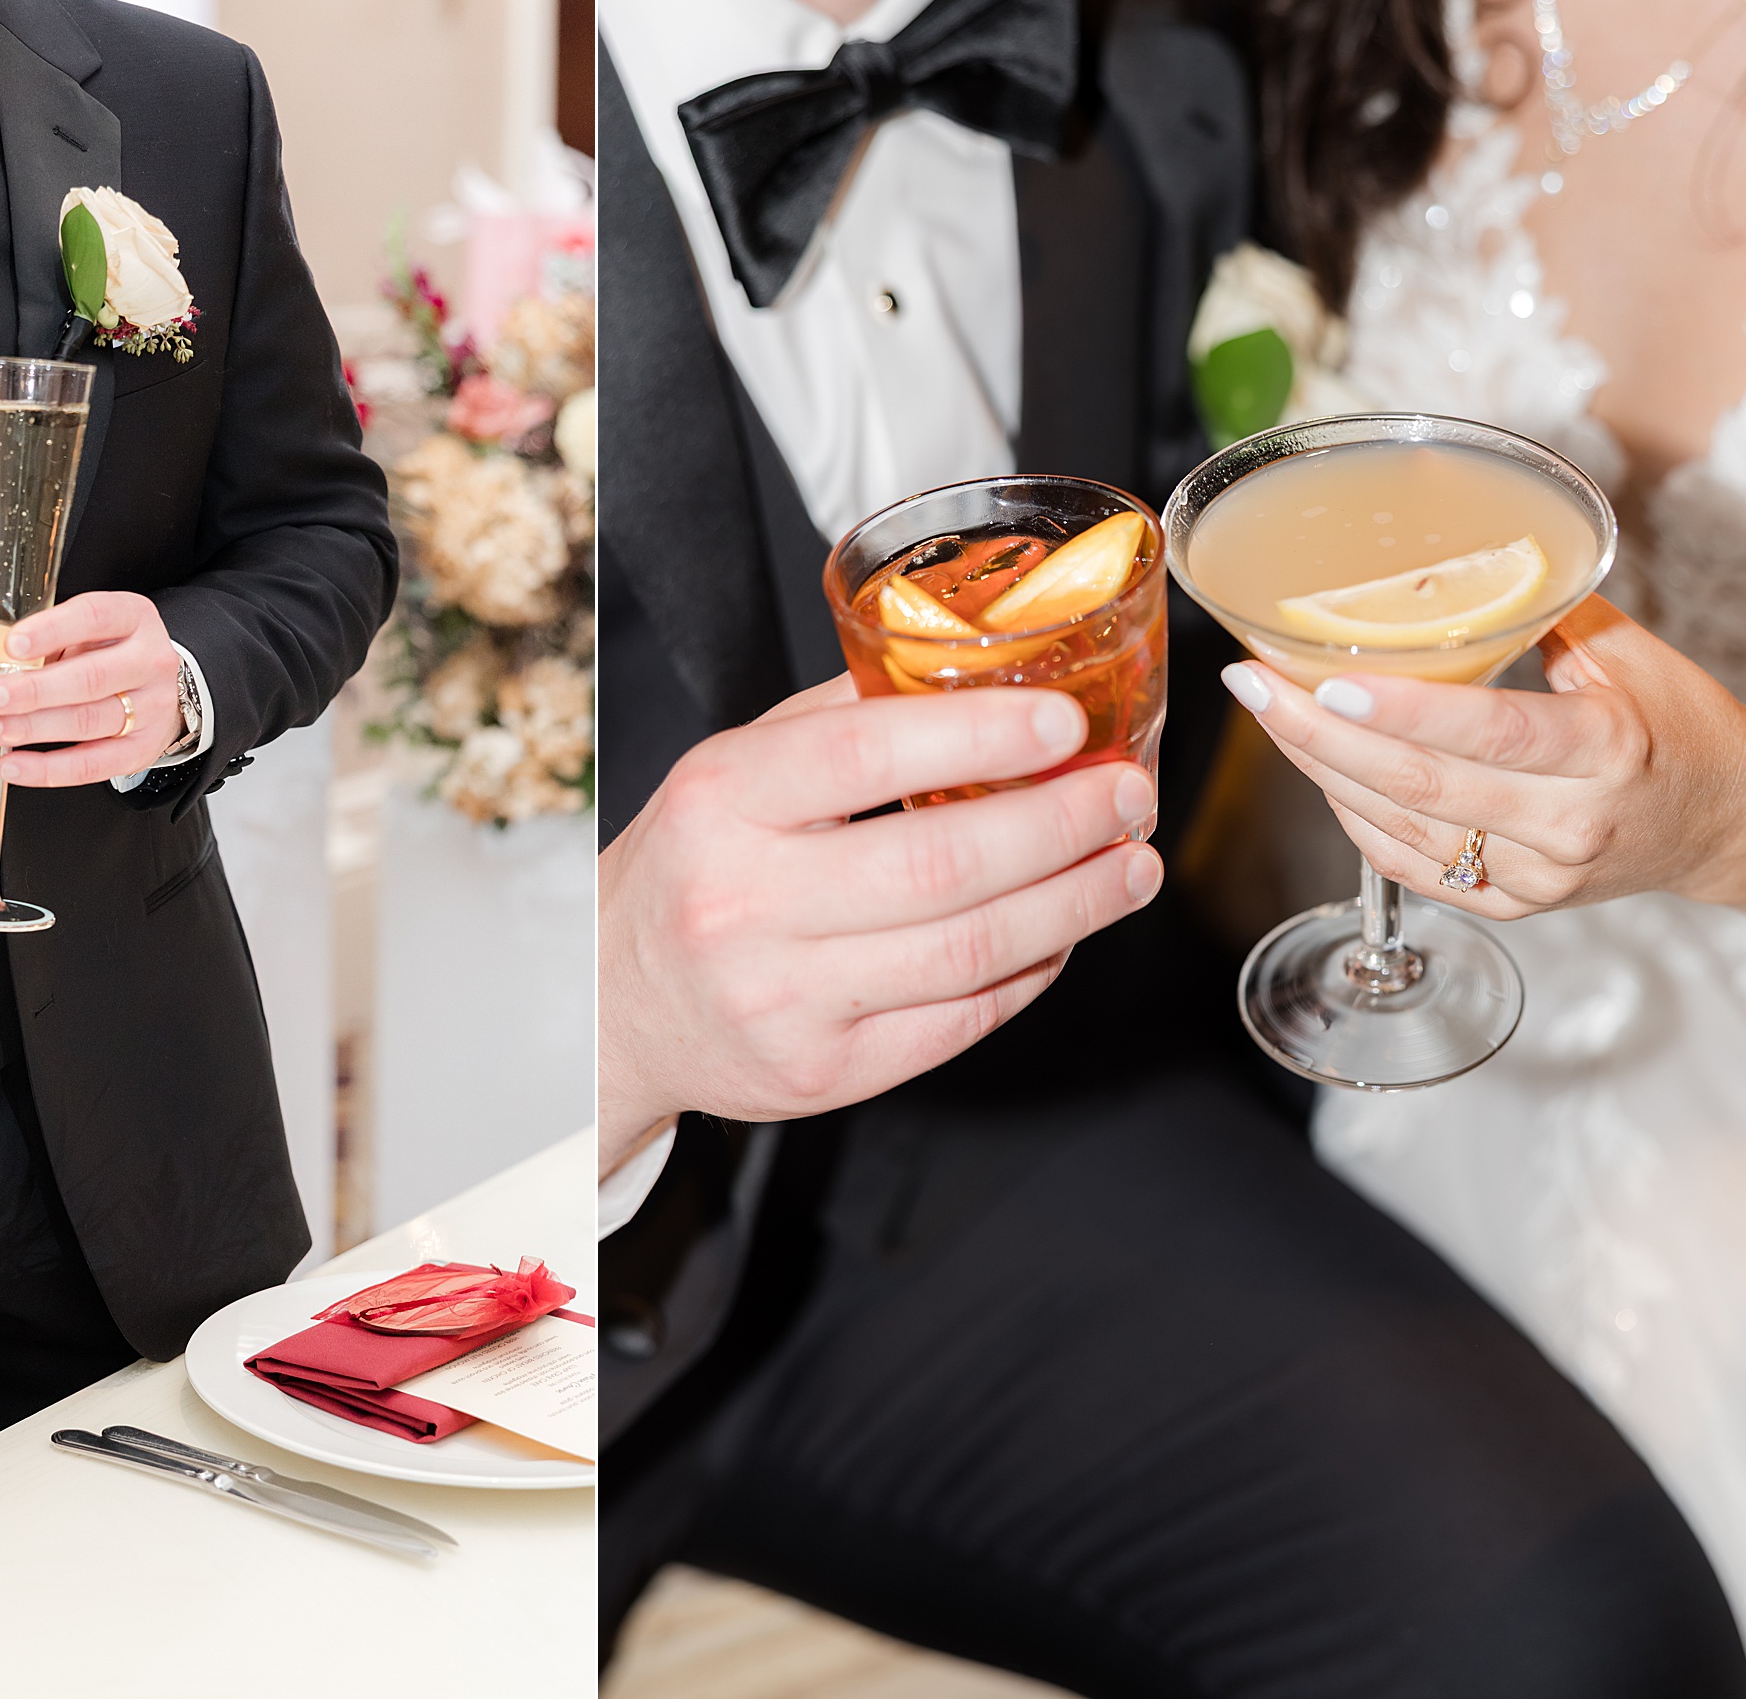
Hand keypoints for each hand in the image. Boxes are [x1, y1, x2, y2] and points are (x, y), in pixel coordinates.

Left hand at [0, 593, 183, 787]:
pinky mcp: (143, 749)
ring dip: (34, 729)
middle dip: (35, 690)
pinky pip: (93, 764)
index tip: (12, 645)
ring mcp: (152, 707)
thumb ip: (29, 632)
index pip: (94, 617)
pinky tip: (15, 764)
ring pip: (89, 721)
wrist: (158, 687)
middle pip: (91, 677)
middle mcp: (150, 661)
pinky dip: (49, 769)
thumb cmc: (110, 652)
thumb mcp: (77, 629)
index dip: (51, 631)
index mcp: (133, 618)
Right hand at [599, 673, 1162, 1174]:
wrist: (615, 1005)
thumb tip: (987, 674)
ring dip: (1074, 903)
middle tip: (1128, 796)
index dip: (981, 736)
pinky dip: (1032, 971)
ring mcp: (783, 998)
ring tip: (1130, 865)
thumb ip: (843, 719)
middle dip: (1061, 826)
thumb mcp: (732, 771)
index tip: (1064, 723)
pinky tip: (1065, 932)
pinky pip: (960, 1020)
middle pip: (941, 865)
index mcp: (722, 801)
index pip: (865, 755)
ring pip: (968, 951)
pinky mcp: (824, 1072)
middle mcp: (744, 902)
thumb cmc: (693, 868)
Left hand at [1224, 595, 1745, 924]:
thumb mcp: (1629, 656)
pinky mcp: (1509, 904)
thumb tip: (1444, 563)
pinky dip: (1352, 813)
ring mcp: (1534, 876)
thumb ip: (1539, 612)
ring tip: (1268, 712)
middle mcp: (1567, 824)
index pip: (1489, 731)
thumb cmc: (1679, 728)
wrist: (1724, 823)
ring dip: (1320, 769)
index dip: (1400, 711)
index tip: (1324, 683)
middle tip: (1251, 685)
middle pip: (1417, 784)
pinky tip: (1321, 767)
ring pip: (1398, 826)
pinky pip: (1407, 862)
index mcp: (1604, 750)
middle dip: (1316, 734)